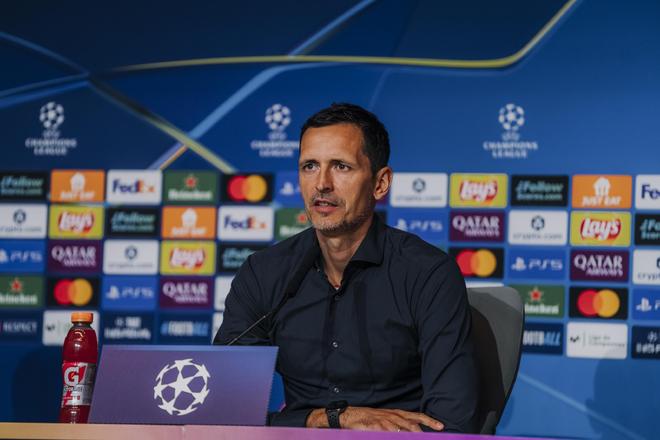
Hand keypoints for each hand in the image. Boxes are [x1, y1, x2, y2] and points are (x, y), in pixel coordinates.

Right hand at [306, 406, 443, 431]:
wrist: (352, 416)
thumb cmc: (371, 419)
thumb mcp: (388, 419)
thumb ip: (401, 425)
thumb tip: (414, 432)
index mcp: (397, 414)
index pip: (417, 417)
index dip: (429, 421)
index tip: (441, 426)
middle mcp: (393, 416)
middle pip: (412, 424)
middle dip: (422, 432)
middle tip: (431, 437)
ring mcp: (384, 421)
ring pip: (400, 429)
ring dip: (410, 435)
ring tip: (418, 437)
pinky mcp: (375, 427)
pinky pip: (386, 432)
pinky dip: (393, 435)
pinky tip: (395, 435)